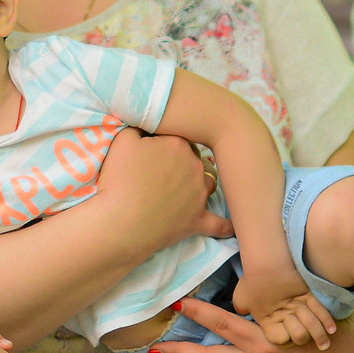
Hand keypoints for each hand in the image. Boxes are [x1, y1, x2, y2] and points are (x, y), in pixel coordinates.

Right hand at [95, 128, 233, 249]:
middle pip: (195, 158)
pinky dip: (226, 225)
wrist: (122, 222)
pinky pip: (219, 224)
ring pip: (209, 182)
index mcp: (178, 145)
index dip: (165, 143)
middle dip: (183, 161)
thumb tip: (146, 126)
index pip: (178, 137)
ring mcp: (199, 195)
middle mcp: (195, 167)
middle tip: (164, 170)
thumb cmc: (119, 180)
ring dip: (202, 182)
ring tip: (188, 187)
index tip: (152, 151)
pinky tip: (233, 227)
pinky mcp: (198, 220)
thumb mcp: (123, 141)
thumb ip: (138, 128)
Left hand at [229, 259, 335, 347]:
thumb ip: (243, 310)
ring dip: (320, 336)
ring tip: (325, 346)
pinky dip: (327, 321)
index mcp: (268, 320)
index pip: (281, 339)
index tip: (284, 336)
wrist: (267, 259)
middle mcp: (285, 315)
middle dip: (303, 338)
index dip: (283, 338)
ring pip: (313, 326)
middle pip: (300, 336)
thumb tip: (243, 313)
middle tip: (304, 338)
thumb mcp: (241, 298)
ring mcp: (299, 305)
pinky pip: (321, 311)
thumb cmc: (251, 278)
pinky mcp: (309, 294)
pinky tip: (333, 330)